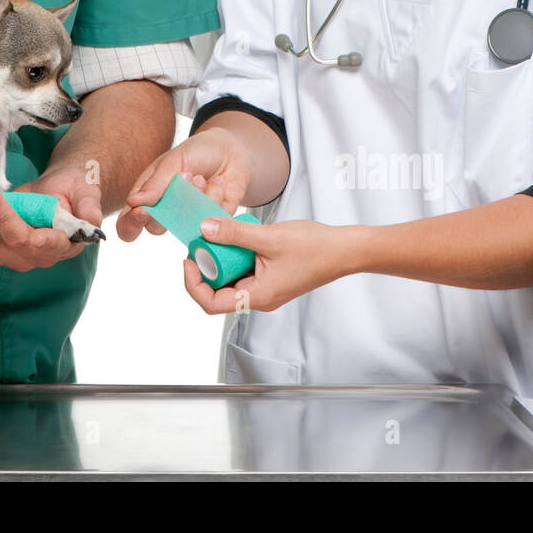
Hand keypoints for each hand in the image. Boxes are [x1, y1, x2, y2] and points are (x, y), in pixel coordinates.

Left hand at [0, 166, 103, 271]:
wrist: (55, 192)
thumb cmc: (71, 191)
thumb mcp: (85, 191)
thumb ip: (89, 204)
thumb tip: (93, 219)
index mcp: (64, 245)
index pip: (53, 245)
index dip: (44, 242)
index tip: (35, 236)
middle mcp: (35, 256)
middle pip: (14, 242)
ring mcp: (11, 256)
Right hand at [116, 127, 251, 242]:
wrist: (229, 149)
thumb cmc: (195, 152)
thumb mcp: (173, 161)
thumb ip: (155, 183)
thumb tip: (133, 203)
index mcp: (147, 198)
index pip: (128, 224)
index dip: (131, 224)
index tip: (143, 211)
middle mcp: (165, 213)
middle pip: (155, 228)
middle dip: (169, 204)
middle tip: (185, 177)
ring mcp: (188, 219)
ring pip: (184, 225)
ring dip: (194, 197)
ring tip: (201, 177)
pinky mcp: (212, 221)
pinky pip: (211, 220)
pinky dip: (215, 196)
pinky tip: (217, 182)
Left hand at [178, 217, 354, 313]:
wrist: (345, 250)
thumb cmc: (314, 248)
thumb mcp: (268, 236)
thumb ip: (234, 233)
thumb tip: (204, 229)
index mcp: (257, 296)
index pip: (212, 303)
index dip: (193, 284)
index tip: (188, 259)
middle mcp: (259, 297)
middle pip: (218, 292)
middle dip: (204, 268)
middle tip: (199, 242)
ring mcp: (266, 288)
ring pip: (231, 280)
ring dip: (220, 260)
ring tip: (215, 236)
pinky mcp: (271, 277)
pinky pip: (244, 271)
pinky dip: (235, 256)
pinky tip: (236, 237)